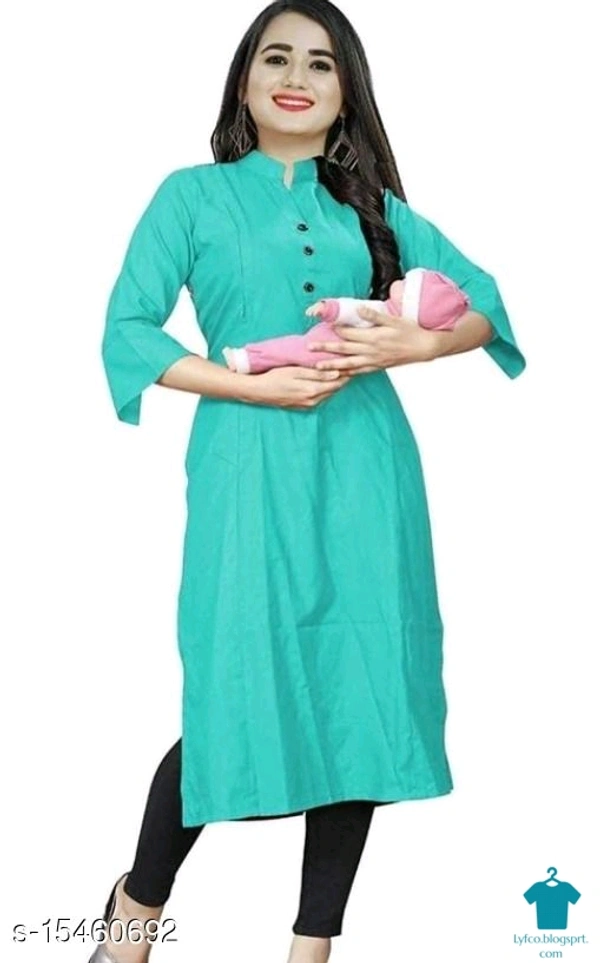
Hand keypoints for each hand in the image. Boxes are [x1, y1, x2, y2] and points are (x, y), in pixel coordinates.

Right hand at [240, 365, 351, 409]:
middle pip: (334, 390)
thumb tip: (336, 373)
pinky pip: (319, 398)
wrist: (259, 391)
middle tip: (348, 365)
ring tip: (340, 371)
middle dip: (342, 379)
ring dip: (334, 384)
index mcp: (313, 391)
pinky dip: (325, 389)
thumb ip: (317, 374)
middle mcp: (313, 401)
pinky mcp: (303, 406)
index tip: (351, 363)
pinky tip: (325, 381)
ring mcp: (308, 405)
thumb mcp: (296, 371)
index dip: (346, 373)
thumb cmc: (275, 377)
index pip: (336, 383)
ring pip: (328, 394)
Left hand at [306, 305, 440, 372]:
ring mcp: (373, 361)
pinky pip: (359, 372)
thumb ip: (374, 316)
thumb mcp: (393, 320)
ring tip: (317, 367)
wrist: (423, 347)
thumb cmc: (410, 331)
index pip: (349, 333)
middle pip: (343, 350)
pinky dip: (347, 374)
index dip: (336, 329)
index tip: (323, 326)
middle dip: (325, 349)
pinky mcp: (377, 367)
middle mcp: (371, 351)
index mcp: (374, 337)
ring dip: (331, 366)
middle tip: (310, 347)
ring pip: (348, 365)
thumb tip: (359, 308)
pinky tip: (337, 376)